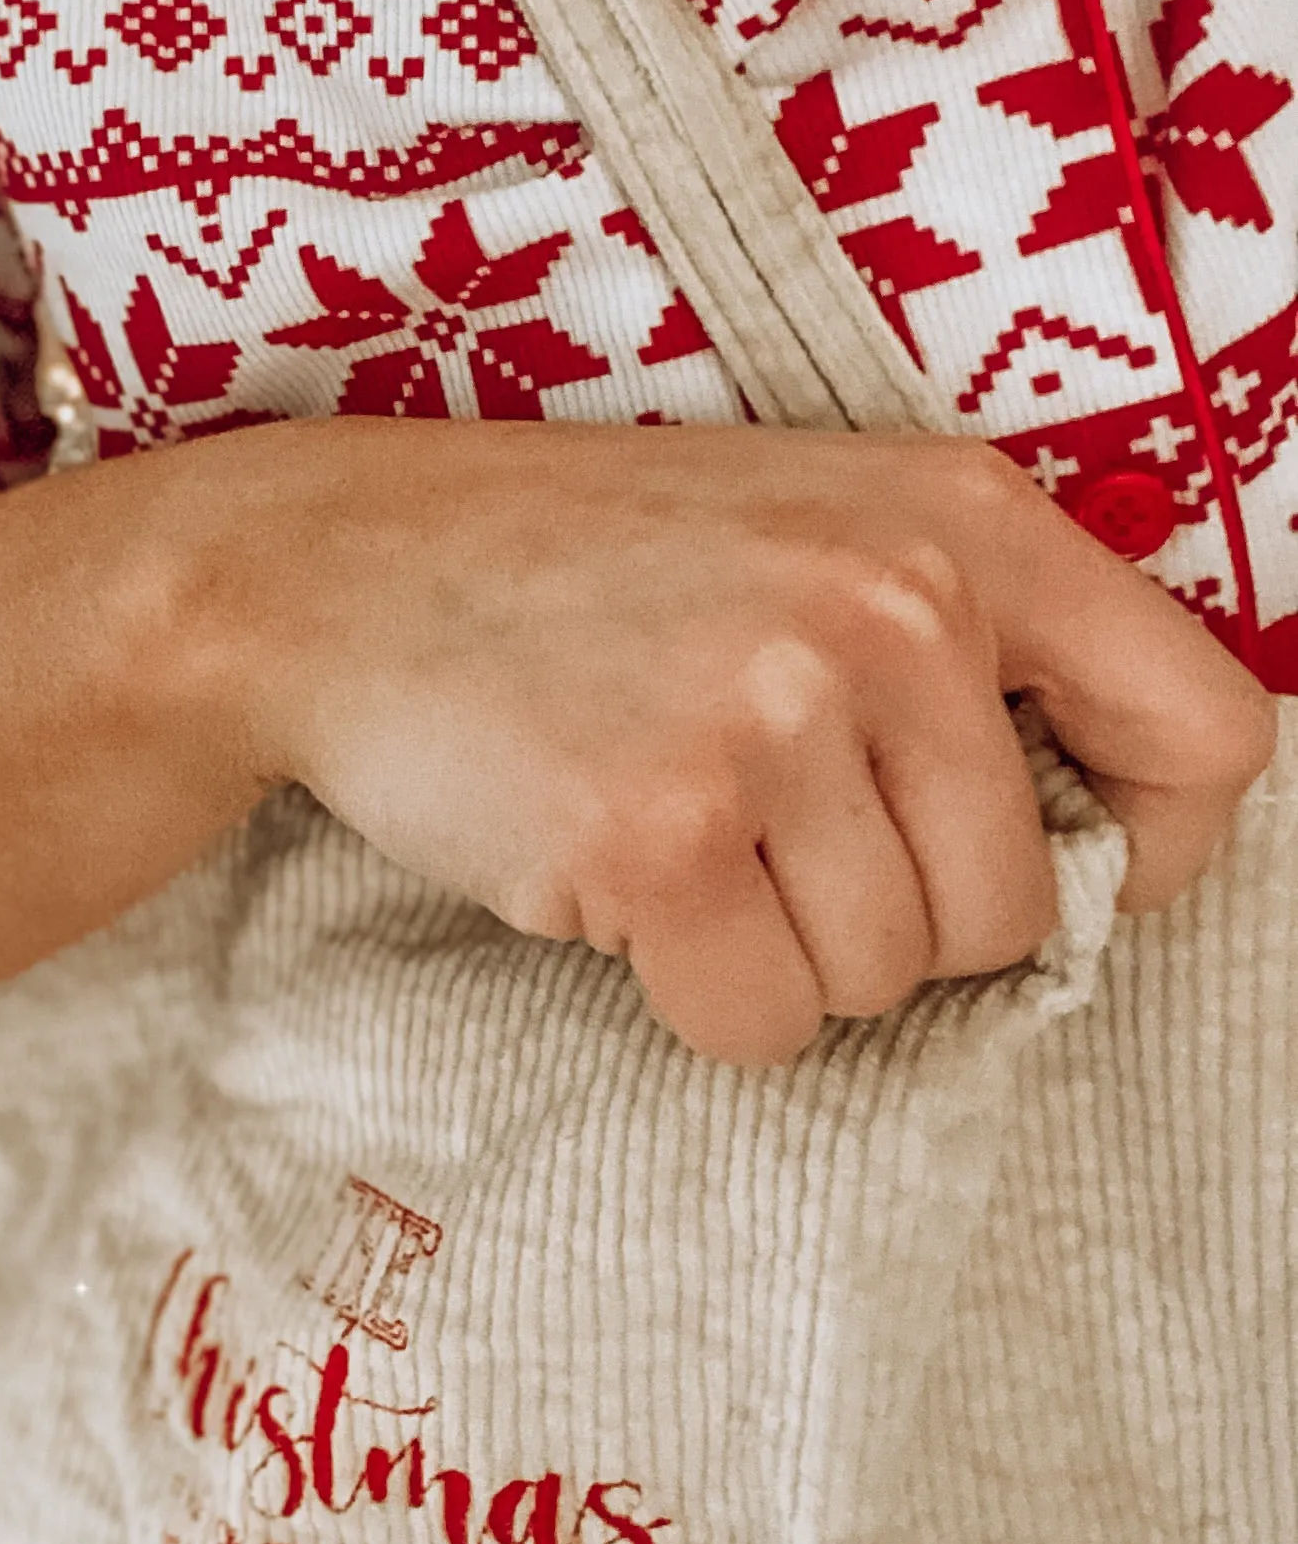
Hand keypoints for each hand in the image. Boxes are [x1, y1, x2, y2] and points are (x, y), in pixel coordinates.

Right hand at [203, 419, 1275, 1066]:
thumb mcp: (813, 528)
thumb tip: (1108, 858)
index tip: (1060, 869)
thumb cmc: (583, 568)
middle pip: (1020, 913)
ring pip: (888, 980)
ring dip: (784, 955)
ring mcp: (773, 715)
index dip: (1151, 849)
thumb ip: (967, 650)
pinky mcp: (661, 830)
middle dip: (899, 923)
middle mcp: (892, 604)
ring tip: (676, 826)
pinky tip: (618, 880)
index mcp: (962, 519)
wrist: (335, 571)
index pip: (1209, 735)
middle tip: (765, 831)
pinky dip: (695, 997)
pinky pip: (763, 1025)